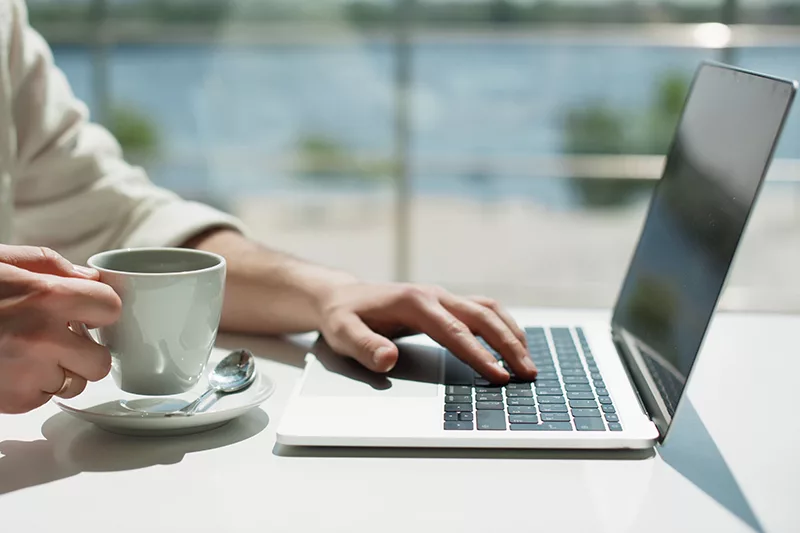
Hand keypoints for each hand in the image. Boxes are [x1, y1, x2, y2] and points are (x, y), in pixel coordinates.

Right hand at [0, 245, 121, 413]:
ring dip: (59, 372)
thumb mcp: (3, 261)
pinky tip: (8, 369)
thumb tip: (93, 278)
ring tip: (26, 354)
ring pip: (74, 384)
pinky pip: (43, 399)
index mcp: (47, 297)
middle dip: (84, 352)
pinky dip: (31, 388)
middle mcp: (43, 338)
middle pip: (100, 360)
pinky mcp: (12, 402)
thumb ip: (53, 266)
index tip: (87, 310)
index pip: (111, 308)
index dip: (99, 309)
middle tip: (60, 340)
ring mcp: (28, 373)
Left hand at [317, 282, 535, 382]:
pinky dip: (502, 325)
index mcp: (414, 302)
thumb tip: (388, 359)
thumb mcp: (343, 333)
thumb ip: (364, 347)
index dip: (478, 354)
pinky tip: (512, 344)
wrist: (342, 298)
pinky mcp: (445, 303)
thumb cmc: (344, 317)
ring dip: (511, 333)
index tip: (499, 375)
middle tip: (528, 373)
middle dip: (508, 345)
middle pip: (481, 317)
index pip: (454, 331)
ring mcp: (442, 297)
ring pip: (488, 310)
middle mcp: (434, 295)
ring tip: (529, 361)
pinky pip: (482, 310)